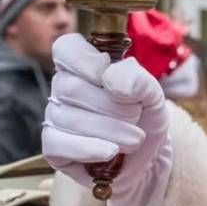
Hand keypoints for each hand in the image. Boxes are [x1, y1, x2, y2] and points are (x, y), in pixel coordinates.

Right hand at [42, 34, 173, 205]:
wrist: (148, 157)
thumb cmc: (145, 118)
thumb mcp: (153, 95)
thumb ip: (138, 80)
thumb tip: (109, 78)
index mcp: (85, 65)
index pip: (67, 48)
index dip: (86, 61)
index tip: (110, 79)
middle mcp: (64, 87)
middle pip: (71, 88)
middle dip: (114, 106)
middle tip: (136, 116)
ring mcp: (55, 117)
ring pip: (69, 118)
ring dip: (112, 131)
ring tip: (134, 138)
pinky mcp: (53, 147)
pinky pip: (59, 144)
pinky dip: (90, 148)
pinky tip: (110, 152)